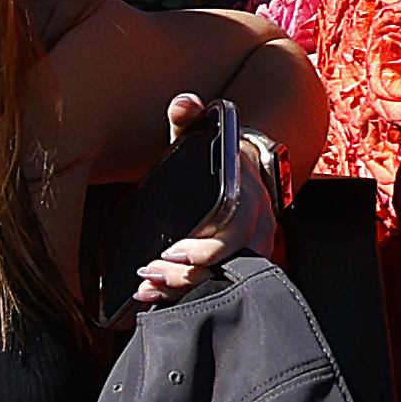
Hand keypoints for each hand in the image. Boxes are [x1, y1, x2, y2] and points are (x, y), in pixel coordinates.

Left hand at [125, 89, 282, 308]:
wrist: (245, 172)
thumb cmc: (216, 160)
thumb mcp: (201, 136)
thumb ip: (189, 118)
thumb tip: (184, 102)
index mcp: (247, 201)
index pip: (233, 232)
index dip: (205, 249)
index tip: (170, 252)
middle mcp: (254, 232)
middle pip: (225, 266)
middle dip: (186, 276)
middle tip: (148, 273)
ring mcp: (246, 253)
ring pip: (220, 283)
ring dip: (181, 291)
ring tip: (146, 289)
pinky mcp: (233, 268)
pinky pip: (214, 289)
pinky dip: (183, 296)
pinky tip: (152, 298)